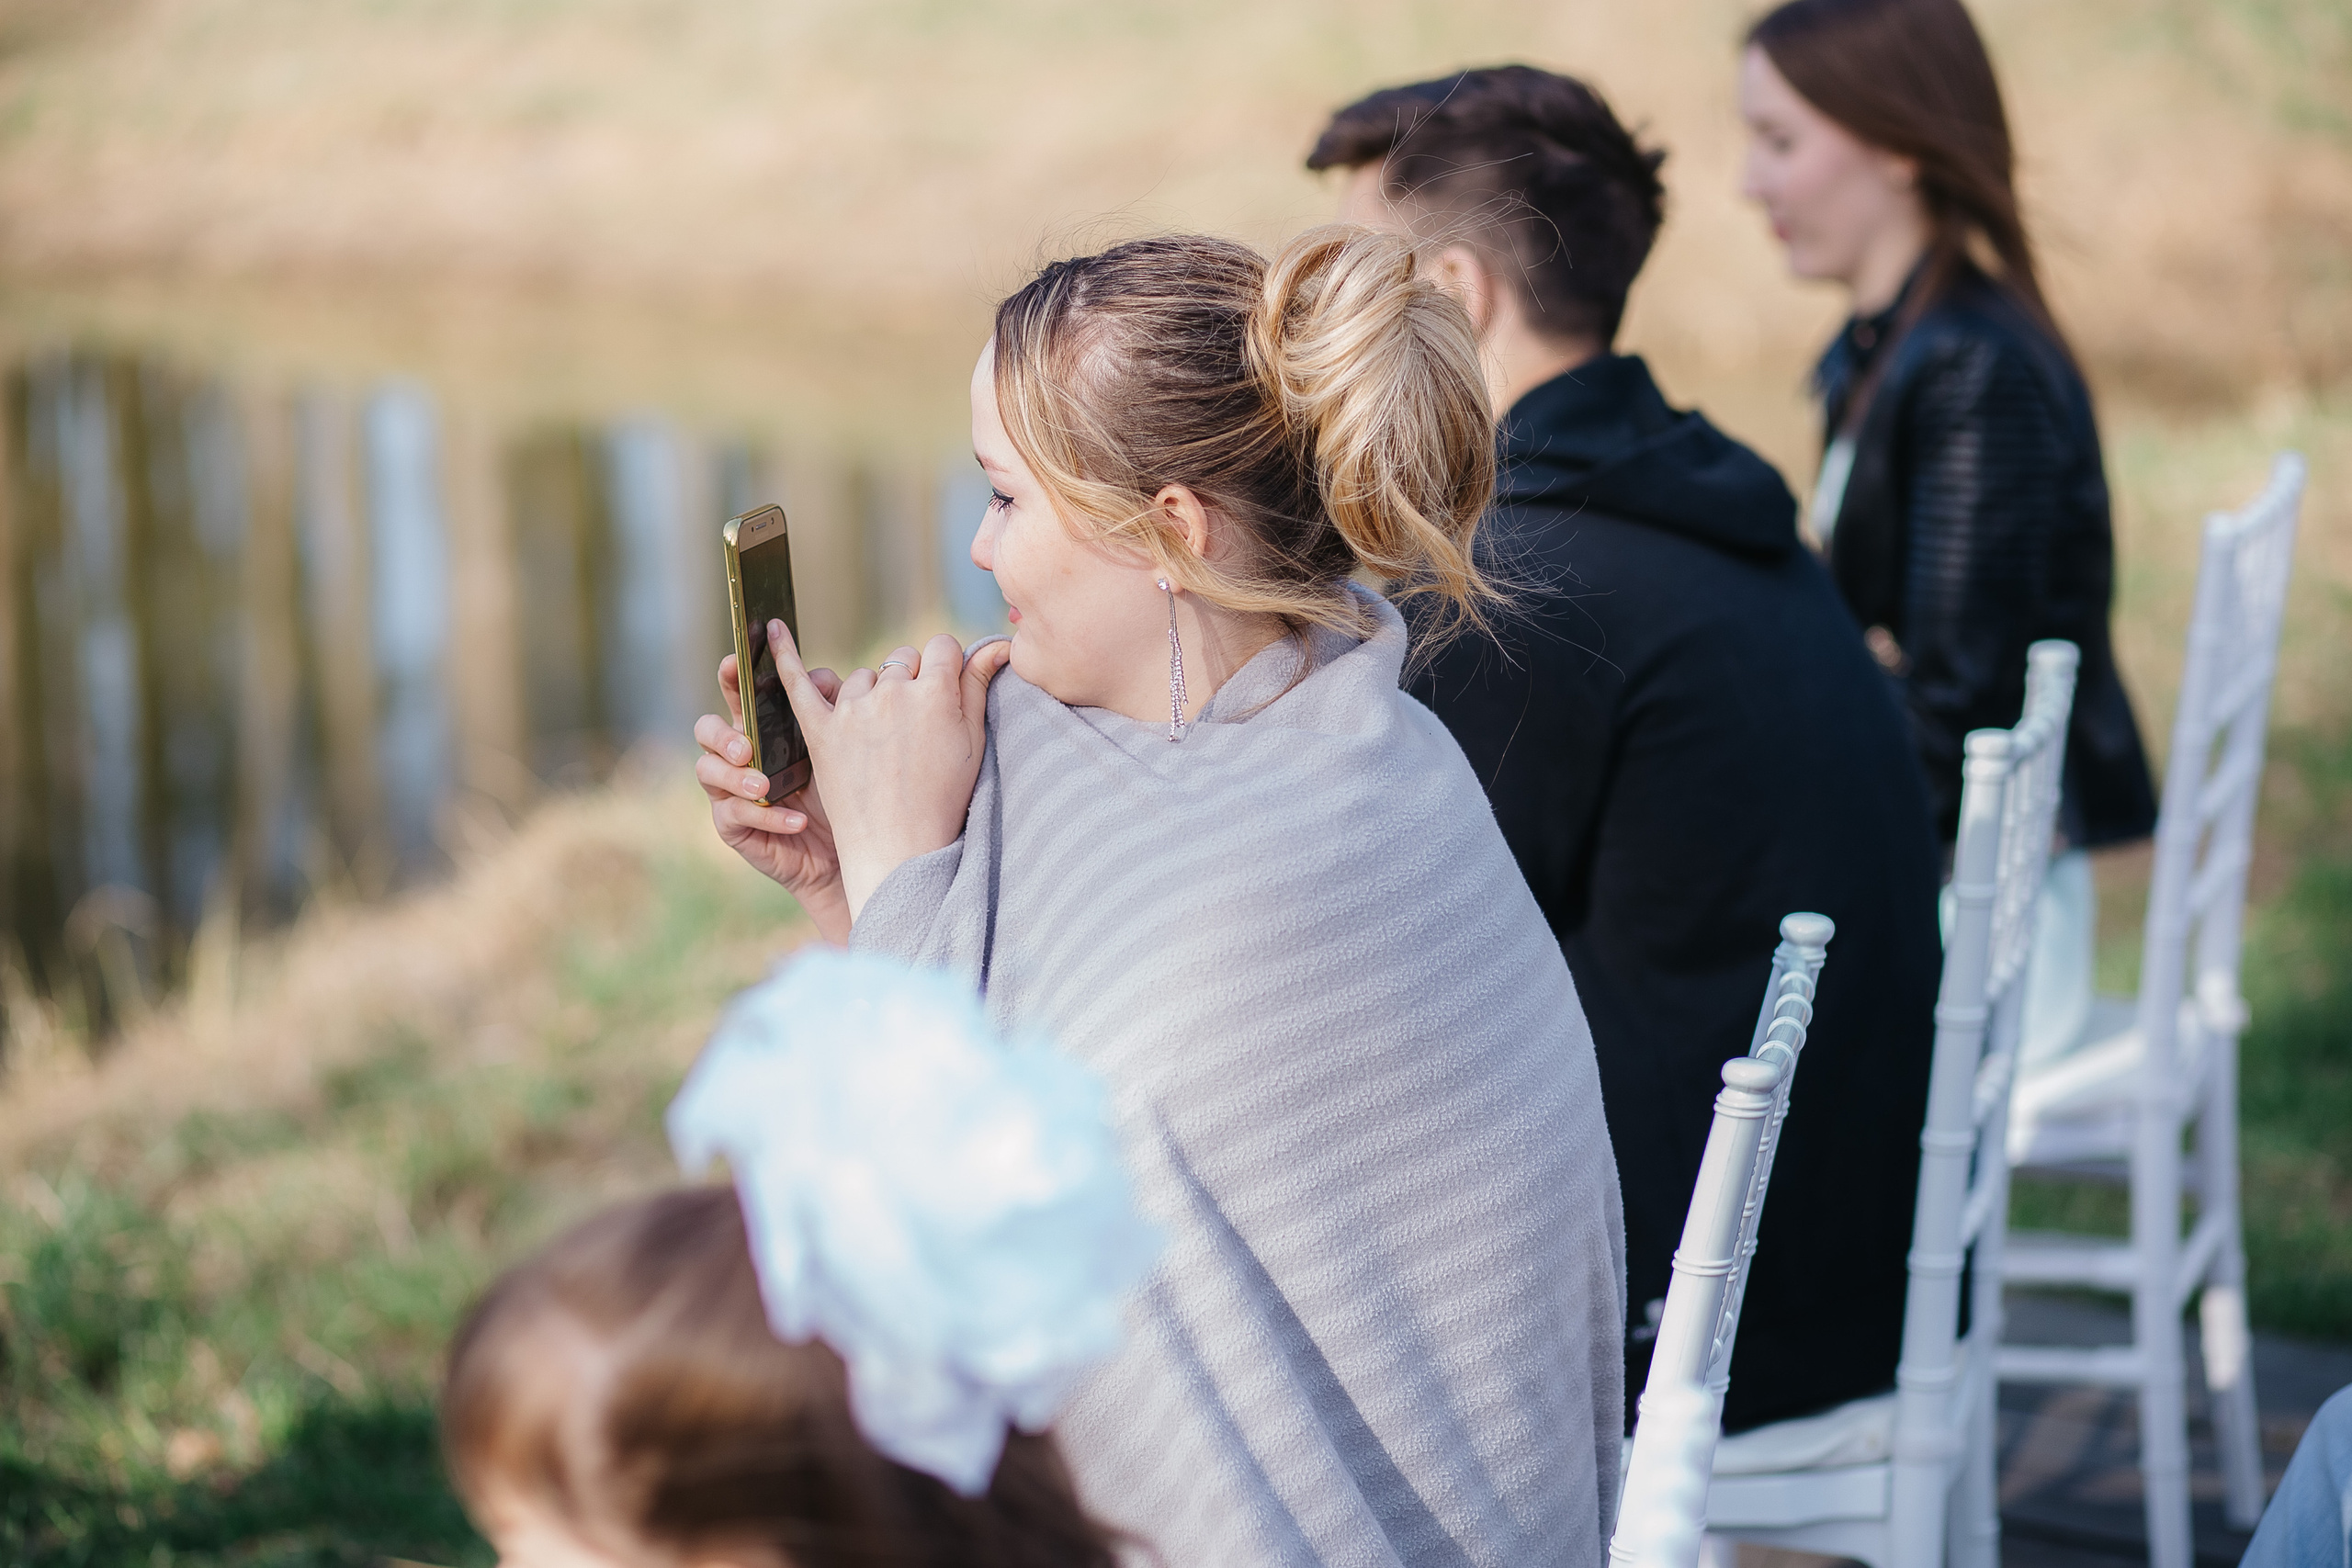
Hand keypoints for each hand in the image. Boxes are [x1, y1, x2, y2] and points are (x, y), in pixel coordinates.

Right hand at [696, 651, 851, 944]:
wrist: (846, 848)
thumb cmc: (841, 789)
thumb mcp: (839, 744)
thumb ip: (830, 706)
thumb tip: (818, 676)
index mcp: (759, 725)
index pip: (736, 693)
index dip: (730, 675)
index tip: (735, 662)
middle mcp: (737, 753)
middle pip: (705, 729)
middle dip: (721, 735)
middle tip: (746, 747)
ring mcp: (729, 789)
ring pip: (708, 770)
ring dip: (738, 777)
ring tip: (766, 786)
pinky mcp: (732, 825)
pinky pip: (735, 815)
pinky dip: (769, 816)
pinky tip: (798, 820)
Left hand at [770, 621, 1011, 922]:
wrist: (901, 848)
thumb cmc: (946, 798)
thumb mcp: (973, 741)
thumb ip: (977, 686)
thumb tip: (998, 644)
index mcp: (936, 692)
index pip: (942, 648)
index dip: (947, 669)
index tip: (947, 694)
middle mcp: (893, 692)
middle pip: (902, 660)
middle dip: (911, 682)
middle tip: (915, 728)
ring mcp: (853, 710)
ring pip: (864, 678)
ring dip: (874, 696)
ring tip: (883, 742)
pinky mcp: (821, 730)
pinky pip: (797, 683)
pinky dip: (782, 655)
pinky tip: (772, 627)